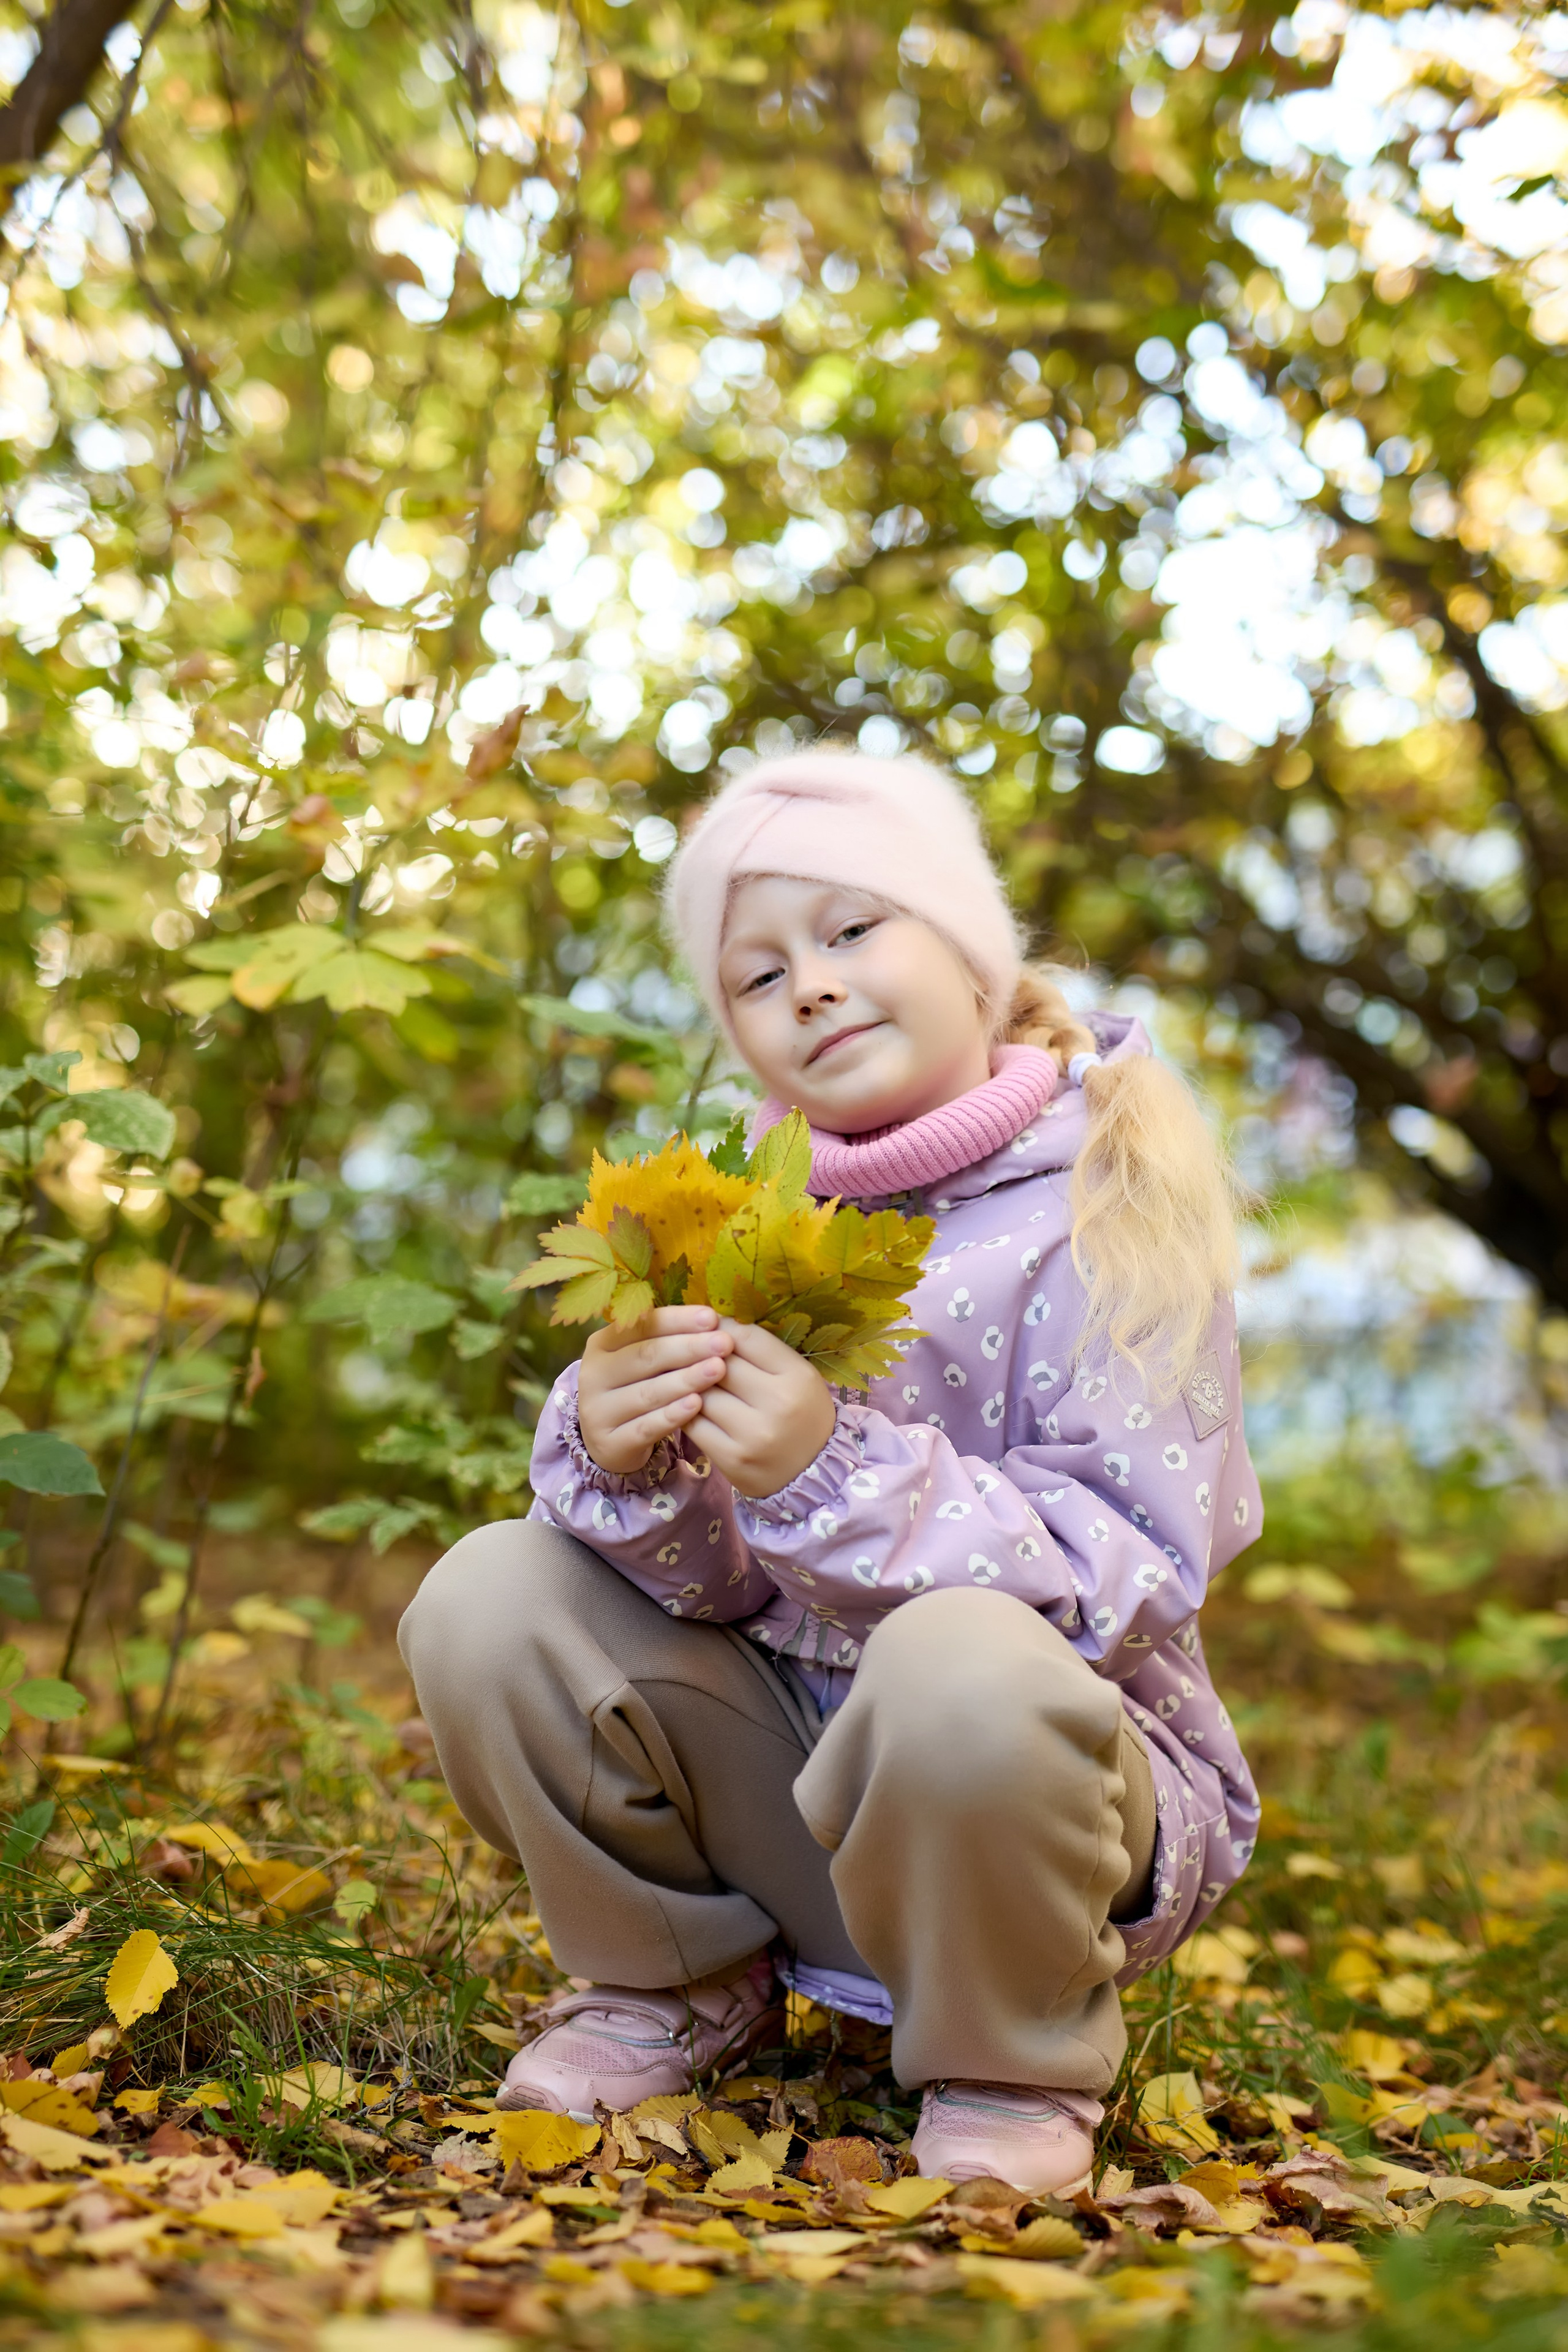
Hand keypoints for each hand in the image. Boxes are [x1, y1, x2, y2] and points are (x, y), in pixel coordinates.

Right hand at [577, 1306, 733, 1475]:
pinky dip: (673, 1415)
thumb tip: (712, 1318)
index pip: (641, 1326)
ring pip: (648, 1392)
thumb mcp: (642, 1360)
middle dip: (688, 1348)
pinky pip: (646, 1426)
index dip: (677, 1320)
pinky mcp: (610, 1442)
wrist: (610, 1441)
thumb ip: (667, 1339)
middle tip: (724, 1343)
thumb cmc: (636, 1388)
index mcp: (601, 1344)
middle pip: (645, 1356)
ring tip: (719, 1369)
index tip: (712, 1317)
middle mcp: (593, 1374)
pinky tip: (697, 1404)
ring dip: (686, 1379)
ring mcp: (598, 1410)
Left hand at [689, 1319, 836, 1498]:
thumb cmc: (802, 1416)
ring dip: (691, 1383)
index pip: (747, 1337)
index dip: (721, 1326)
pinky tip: (689, 1405)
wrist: (813, 1475)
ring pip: (702, 1393)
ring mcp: (753, 1434)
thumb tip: (715, 1322)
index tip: (708, 1324)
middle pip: (719, 1363)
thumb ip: (762, 1351)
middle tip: (692, 1350)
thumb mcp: (797, 1376)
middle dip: (702, 1354)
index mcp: (797, 1376)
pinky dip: (687, 1411)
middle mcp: (778, 1404)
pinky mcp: (731, 1459)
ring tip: (690, 1378)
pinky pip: (693, 1423)